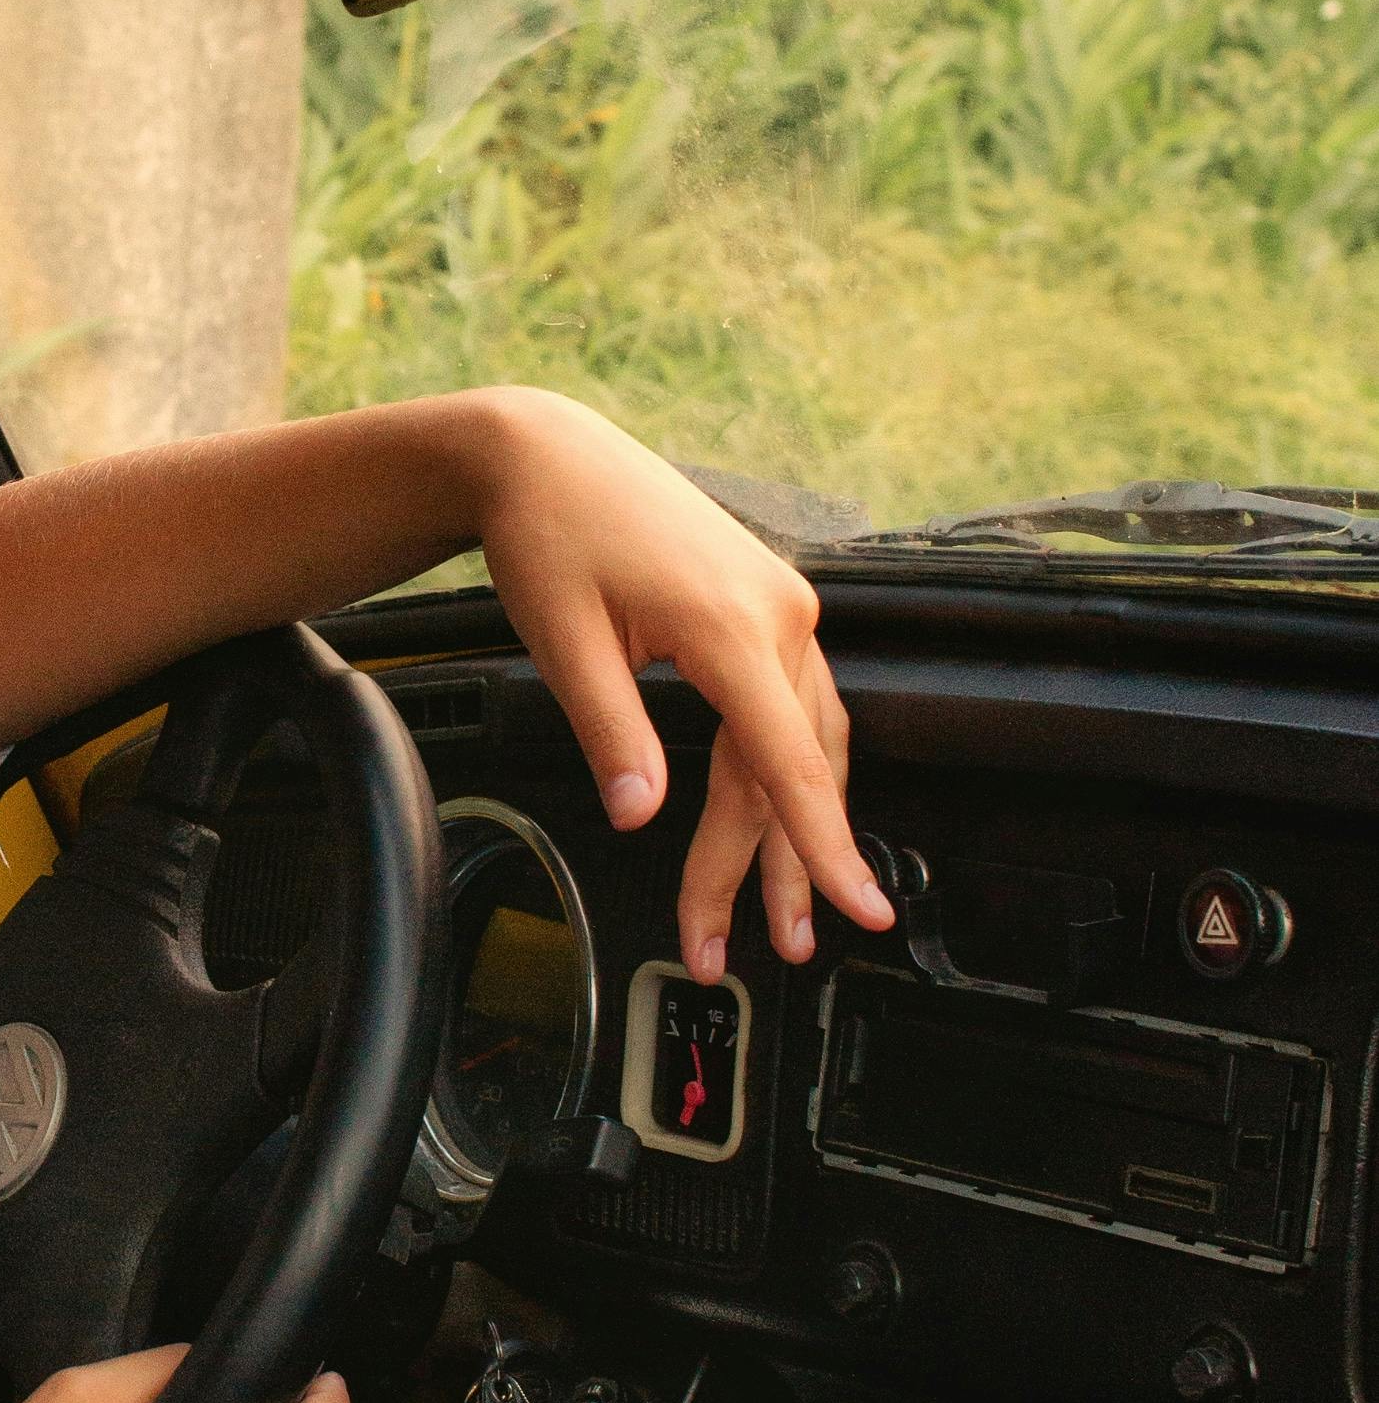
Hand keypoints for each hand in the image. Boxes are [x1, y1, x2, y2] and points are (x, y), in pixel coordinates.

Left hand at [462, 388, 895, 977]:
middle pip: (791, 769)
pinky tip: (772, 826)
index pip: (790, 763)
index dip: (823, 846)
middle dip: (776, 867)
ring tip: (774, 913)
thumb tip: (640, 813)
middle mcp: (777, 616)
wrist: (547, 456)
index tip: (856, 905)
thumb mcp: (563, 643)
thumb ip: (611, 733)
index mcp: (732, 627)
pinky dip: (782, 773)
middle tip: (756, 947)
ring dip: (788, 831)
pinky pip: (792, 708)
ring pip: (802, 745)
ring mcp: (781, 608)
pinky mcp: (768, 608)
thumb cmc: (550, 534)